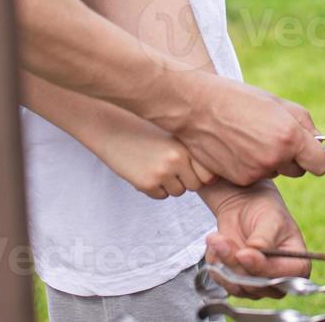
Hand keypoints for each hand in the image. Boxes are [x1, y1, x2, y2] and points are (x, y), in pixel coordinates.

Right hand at [95, 120, 217, 199]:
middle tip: (170, 165)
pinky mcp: (146, 183)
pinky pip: (160, 195)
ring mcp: (161, 173)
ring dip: (170, 184)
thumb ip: (191, 151)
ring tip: (155, 164)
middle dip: (186, 180)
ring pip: (178, 191)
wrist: (112, 128)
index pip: (209, 175)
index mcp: (186, 145)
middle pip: (194, 186)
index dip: (202, 173)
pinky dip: (155, 188)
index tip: (192, 167)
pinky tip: (144, 170)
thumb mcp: (172, 133)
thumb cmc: (143, 129)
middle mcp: (177, 160)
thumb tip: (212, 178)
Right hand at [158, 73, 324, 185]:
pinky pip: (255, 176)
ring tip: (249, 137)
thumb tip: (316, 141)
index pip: (321, 164)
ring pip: (275, 172)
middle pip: (299, 171)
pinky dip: (250, 166)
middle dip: (292, 159)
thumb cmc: (237, 99)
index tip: (309, 152)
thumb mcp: (275, 102)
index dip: (316, 158)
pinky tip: (236, 147)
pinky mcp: (240, 179)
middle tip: (273, 138)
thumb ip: (302, 123)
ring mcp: (256, 171)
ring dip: (269, 160)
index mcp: (289, 136)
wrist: (195, 108)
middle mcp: (275, 157)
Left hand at [201, 181, 308, 296]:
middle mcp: (279, 281)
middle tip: (220, 240)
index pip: (284, 277)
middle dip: (235, 263)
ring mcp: (258, 286)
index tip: (243, 253)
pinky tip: (217, 245)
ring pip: (237, 286)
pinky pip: (223, 282)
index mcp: (297, 266)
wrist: (245, 207)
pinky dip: (216, 263)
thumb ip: (265, 238)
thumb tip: (255, 250)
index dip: (262, 268)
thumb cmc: (266, 211)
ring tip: (217, 238)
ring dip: (222, 261)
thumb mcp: (271, 219)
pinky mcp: (238, 284)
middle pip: (257, 285)